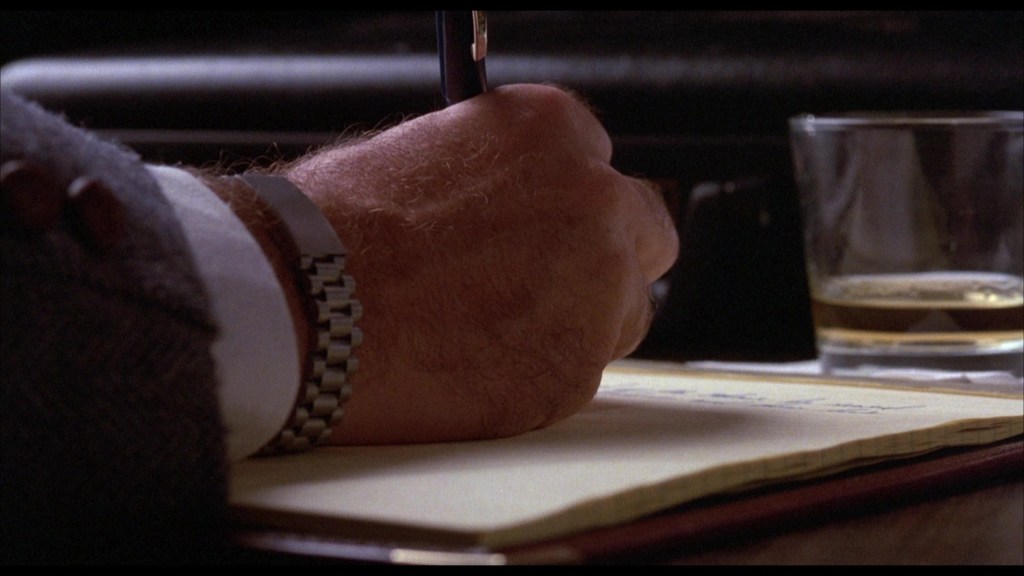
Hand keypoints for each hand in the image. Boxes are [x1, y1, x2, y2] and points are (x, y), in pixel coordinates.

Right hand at [286, 84, 678, 443]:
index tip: (543, 227)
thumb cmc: (335, 228)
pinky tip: (473, 368)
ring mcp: (595, 293)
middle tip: (548, 285)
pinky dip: (539, 375)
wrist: (299, 306)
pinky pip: (579, 373)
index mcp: (553, 133)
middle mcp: (595, 204)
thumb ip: (494, 176)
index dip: (567, 204)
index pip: (600, 164)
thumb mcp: (423, 156)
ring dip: (580, 322)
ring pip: (622, 314)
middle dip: (605, 258)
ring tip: (492, 334)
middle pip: (643, 235)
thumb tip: (505, 203)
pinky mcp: (574, 373)